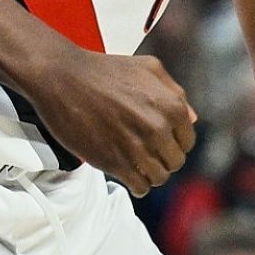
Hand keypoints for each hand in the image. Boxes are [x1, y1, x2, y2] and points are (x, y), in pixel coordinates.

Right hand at [17, 46, 195, 195]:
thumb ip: (174, 92)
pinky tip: (128, 175)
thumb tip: (192, 118)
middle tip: (146, 153)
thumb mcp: (148, 68)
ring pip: (159, 178)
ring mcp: (137, 148)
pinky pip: (140, 187)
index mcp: (171, 106)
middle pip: (175, 162)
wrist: (62, 78)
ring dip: (149, 174)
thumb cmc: (103, 70)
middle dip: (162, 159)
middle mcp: (159, 128)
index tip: (160, 143)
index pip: (187, 142)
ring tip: (136, 164)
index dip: (174, 143)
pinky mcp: (114, 162)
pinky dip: (137, 185)